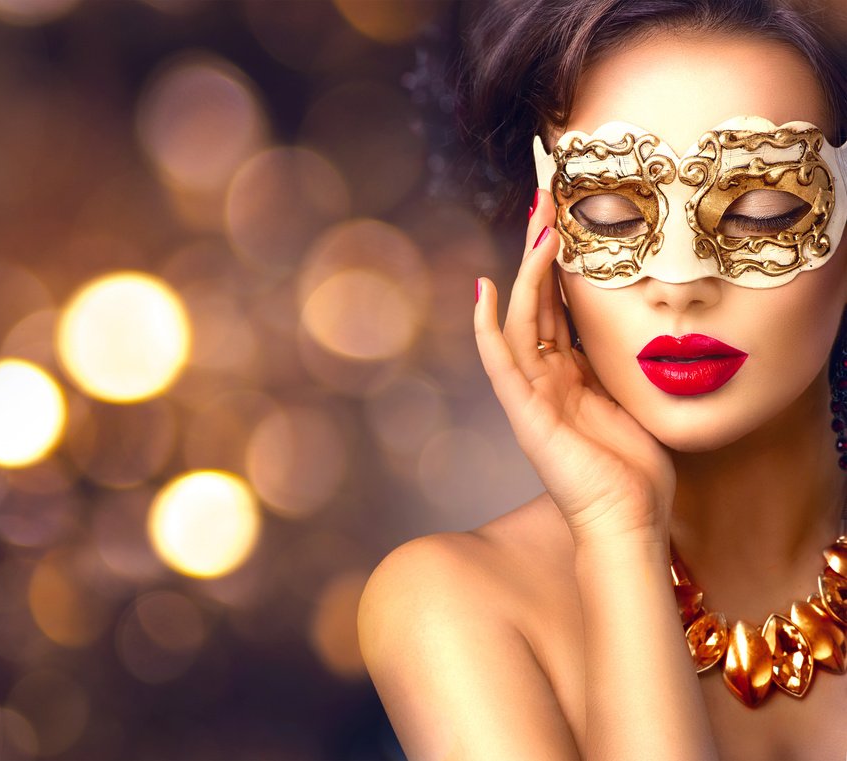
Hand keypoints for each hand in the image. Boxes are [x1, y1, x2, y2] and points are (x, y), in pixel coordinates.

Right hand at [473, 190, 675, 544]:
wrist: (628, 521)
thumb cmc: (635, 473)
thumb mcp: (634, 401)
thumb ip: (620, 364)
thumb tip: (633, 325)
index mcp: (568, 375)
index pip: (556, 306)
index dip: (558, 263)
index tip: (565, 218)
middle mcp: (543, 378)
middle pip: (535, 301)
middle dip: (539, 250)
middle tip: (546, 199)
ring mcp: (530, 394)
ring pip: (520, 319)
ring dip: (527, 271)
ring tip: (540, 226)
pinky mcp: (525, 412)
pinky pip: (499, 361)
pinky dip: (487, 325)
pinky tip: (484, 290)